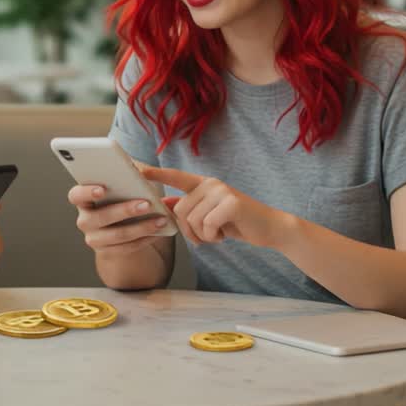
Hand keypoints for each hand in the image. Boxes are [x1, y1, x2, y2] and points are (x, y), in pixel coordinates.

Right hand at [67, 184, 172, 255]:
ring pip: (117, 235)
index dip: (86, 192)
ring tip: (160, 219)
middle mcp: (84, 220)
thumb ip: (124, 175)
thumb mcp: (121, 183)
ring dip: (141, 227)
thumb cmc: (120, 195)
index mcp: (82, 199)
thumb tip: (138, 170)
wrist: (120, 222)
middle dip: (125, 210)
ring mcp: (94, 238)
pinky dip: (145, 239)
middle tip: (146, 204)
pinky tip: (158, 231)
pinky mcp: (107, 252)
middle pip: (100, 217)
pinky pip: (127, 248)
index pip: (76, 195)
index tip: (102, 189)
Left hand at [140, 167, 293, 247]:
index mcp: (203, 184)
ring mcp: (221, 191)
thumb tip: (163, 203)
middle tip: (208, 234)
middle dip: (190, 230)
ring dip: (203, 236)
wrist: (270, 228)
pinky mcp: (231, 202)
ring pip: (192, 220)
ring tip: (219, 232)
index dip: (155, 174)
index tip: (135, 168)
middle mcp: (210, 183)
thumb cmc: (237, 223)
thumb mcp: (209, 215)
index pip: (175, 177)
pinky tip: (226, 234)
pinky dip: (213, 237)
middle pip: (180, 210)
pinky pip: (207, 226)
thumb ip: (188, 207)